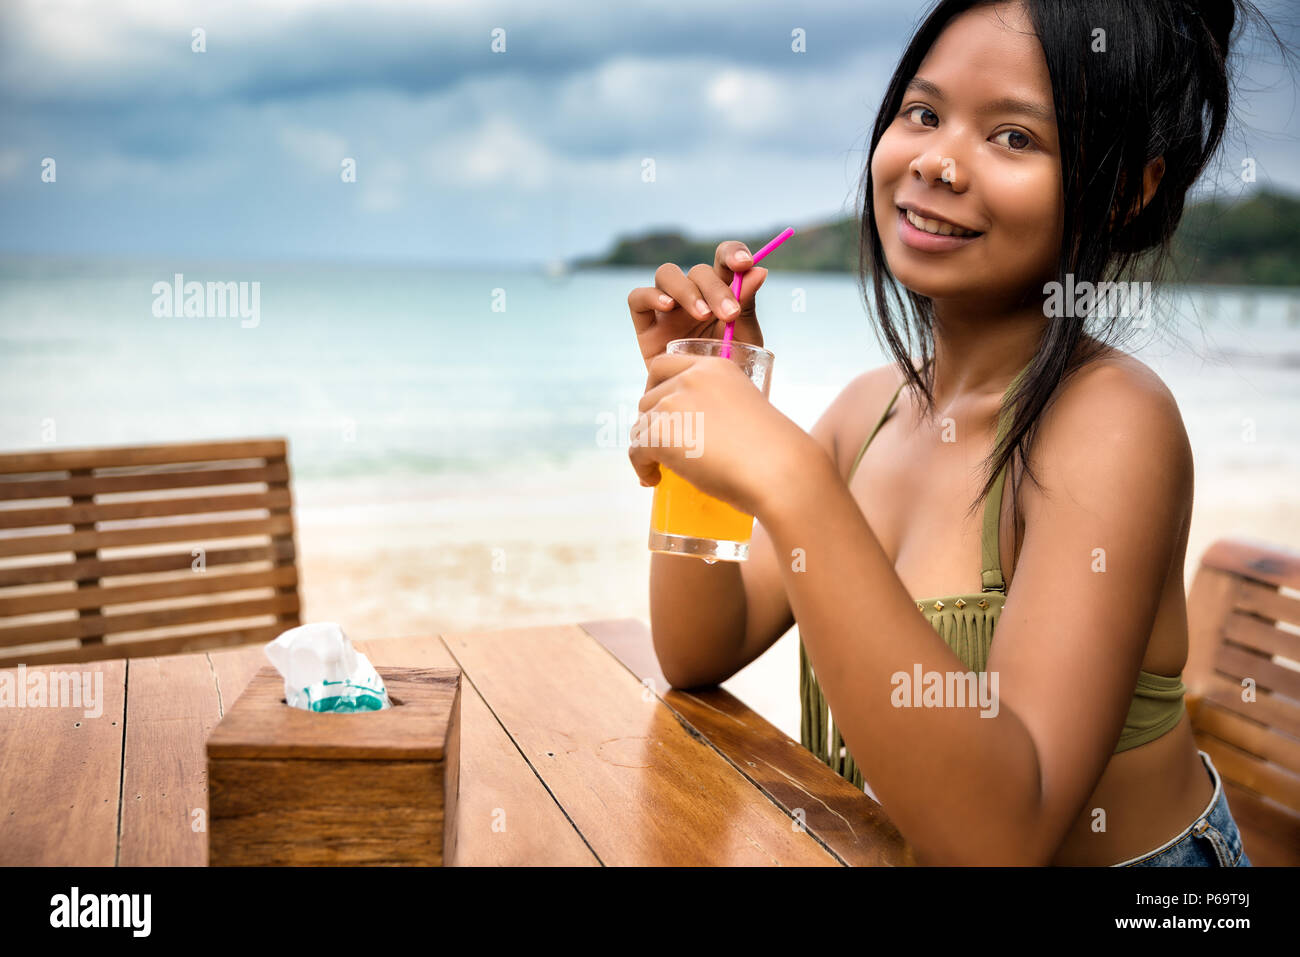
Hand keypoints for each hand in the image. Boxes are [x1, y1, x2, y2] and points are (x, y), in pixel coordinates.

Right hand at [627, 241, 768, 373]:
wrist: (706, 404)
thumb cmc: (729, 370)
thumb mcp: (745, 338)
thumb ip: (747, 305)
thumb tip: (760, 271)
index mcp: (721, 292)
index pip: (724, 258)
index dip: (732, 253)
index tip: (745, 264)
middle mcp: (693, 294)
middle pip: (698, 271)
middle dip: (715, 288)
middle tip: (728, 314)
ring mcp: (667, 307)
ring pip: (667, 275)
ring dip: (686, 290)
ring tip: (702, 314)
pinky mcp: (645, 324)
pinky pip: (638, 298)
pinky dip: (651, 296)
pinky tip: (668, 307)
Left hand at [628, 352, 812, 518]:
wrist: (779, 472)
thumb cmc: (771, 453)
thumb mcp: (743, 412)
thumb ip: (715, 409)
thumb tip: (689, 433)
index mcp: (715, 367)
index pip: (663, 366)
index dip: (656, 391)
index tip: (662, 415)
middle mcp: (691, 378)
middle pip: (647, 399)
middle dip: (652, 424)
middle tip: (664, 449)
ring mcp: (674, 403)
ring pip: (640, 427)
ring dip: (646, 448)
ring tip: (661, 468)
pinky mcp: (661, 431)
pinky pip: (636, 451)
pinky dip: (641, 468)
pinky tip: (654, 480)